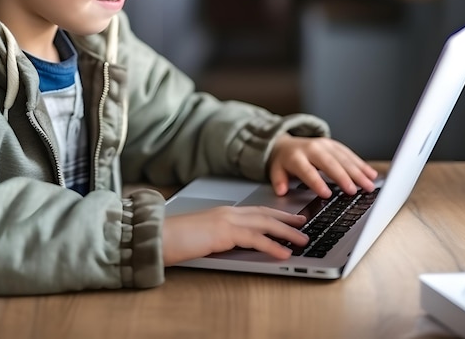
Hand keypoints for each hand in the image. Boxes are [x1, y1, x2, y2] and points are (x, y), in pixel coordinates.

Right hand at [162, 206, 307, 265]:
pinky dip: (272, 245)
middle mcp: (228, 212)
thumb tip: (235, 245)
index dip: (276, 214)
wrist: (160, 235)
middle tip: (305, 225)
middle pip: (265, 214)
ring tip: (303, 240)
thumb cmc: (176, 238)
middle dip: (287, 219)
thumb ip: (221, 237)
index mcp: (223, 212)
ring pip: (265, 224)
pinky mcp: (224, 233)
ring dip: (286, 232)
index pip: (256, 211)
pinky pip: (254, 239)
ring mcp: (226, 220)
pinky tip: (284, 253)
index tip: (291, 217)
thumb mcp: (204, 236)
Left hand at [268, 135, 377, 197]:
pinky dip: (361, 164)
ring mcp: (324, 145)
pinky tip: (371, 174)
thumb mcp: (276, 171)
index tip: (326, 194)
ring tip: (368, 185)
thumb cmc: (284, 162)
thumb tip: (281, 191)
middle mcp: (312, 149)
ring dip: (357, 172)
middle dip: (342, 177)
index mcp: (296, 157)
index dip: (316, 182)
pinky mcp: (333, 144)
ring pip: (342, 158)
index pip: (307, 170)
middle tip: (353, 191)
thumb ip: (279, 181)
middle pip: (329, 163)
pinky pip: (349, 154)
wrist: (286, 144)